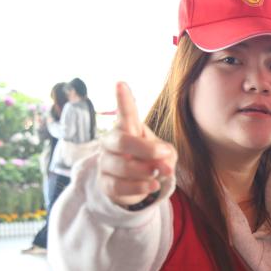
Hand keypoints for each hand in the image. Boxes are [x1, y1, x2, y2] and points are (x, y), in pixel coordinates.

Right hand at [98, 82, 176, 206]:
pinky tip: (152, 186)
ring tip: (157, 173)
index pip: (125, 112)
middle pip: (121, 141)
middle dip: (145, 150)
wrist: (139, 184)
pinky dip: (138, 187)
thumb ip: (165, 155)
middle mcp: (112, 142)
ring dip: (144, 171)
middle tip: (163, 155)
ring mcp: (105, 162)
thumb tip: (162, 166)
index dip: (123, 99)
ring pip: (120, 166)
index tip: (121, 83)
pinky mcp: (105, 183)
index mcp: (127, 128)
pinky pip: (118, 185)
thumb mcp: (165, 154)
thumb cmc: (151, 160)